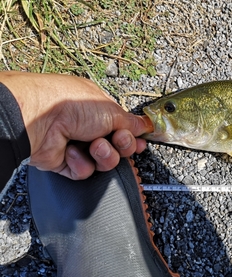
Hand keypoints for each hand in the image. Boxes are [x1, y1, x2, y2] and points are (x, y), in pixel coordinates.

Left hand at [0, 72, 152, 179]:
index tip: (139, 142)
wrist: (38, 120)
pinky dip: (81, 163)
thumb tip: (146, 125)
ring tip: (93, 145)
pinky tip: (72, 152)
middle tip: (117, 139)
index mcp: (98, 110)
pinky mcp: (64, 162)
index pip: (123, 128)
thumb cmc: (71, 105)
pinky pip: (84, 171)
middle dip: (120, 146)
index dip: (132, 137)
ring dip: (103, 155)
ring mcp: (75, 144)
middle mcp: (87, 126)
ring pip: (103, 161)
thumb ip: (132, 122)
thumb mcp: (112, 110)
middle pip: (116, 147)